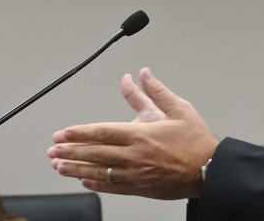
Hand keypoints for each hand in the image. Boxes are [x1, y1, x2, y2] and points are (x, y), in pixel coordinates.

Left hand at [48, 67, 218, 199]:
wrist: (210, 171)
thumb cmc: (196, 141)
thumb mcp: (178, 109)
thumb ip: (156, 91)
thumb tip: (141, 74)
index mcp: (142, 134)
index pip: (102, 132)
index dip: (79, 133)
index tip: (62, 133)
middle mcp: (135, 155)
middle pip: (95, 153)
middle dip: (70, 152)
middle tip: (52, 150)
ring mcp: (136, 174)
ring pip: (99, 171)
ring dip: (76, 169)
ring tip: (59, 166)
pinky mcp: (140, 188)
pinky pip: (112, 187)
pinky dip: (95, 183)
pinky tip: (84, 180)